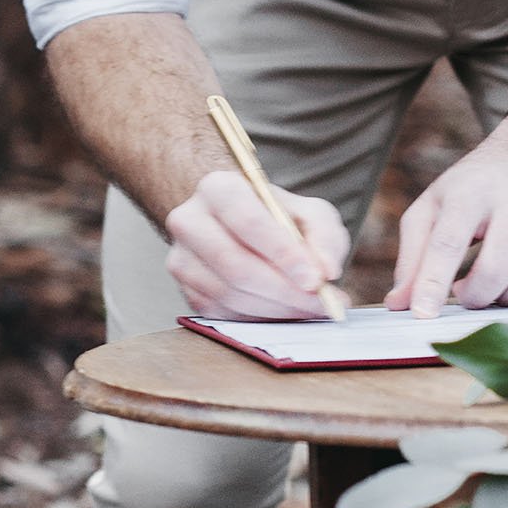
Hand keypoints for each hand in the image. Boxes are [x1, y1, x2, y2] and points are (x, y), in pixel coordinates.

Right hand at [165, 169, 349, 319]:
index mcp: (218, 188)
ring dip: (277, 308)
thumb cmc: (278, 219)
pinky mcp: (186, 291)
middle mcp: (190, 221)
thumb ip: (324, 235)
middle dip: (284, 290)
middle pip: (236, 264)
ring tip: (312, 308)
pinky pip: (224, 315)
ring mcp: (182, 259)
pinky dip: (261, 318)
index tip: (316, 279)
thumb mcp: (309, 213)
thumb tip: (326, 270)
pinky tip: (285, 311)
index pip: (248, 222)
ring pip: (230, 294)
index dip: (283, 254)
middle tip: (321, 302)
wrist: (242, 228)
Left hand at [387, 112, 507, 318]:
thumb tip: (399, 303)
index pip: (449, 240)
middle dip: (475, 297)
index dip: (433, 281)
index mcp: (471, 189)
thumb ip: (414, 253)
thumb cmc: (477, 184)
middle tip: (465, 295)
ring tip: (495, 287)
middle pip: (496, 269)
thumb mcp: (435, 203)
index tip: (422, 314)